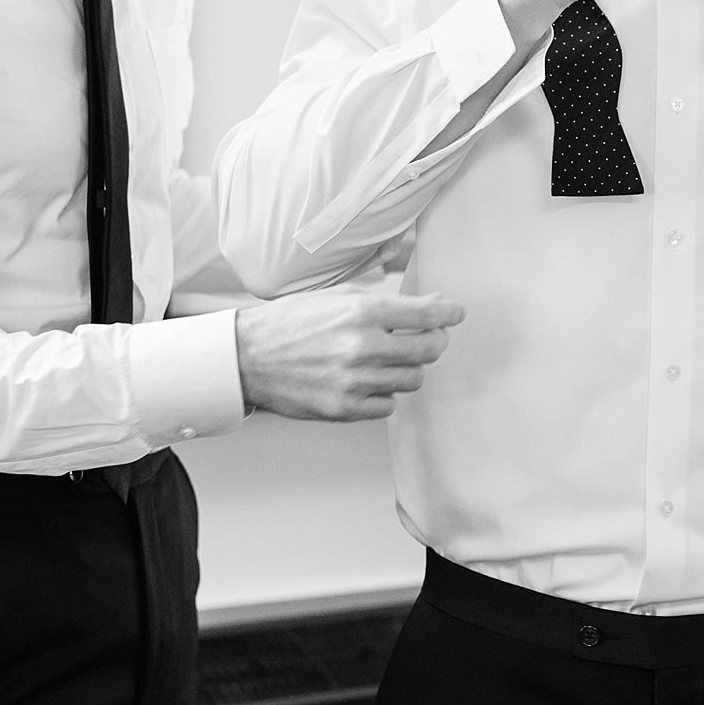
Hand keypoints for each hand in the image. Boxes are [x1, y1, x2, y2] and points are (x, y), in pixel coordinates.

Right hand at [234, 290, 465, 420]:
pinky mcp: (344, 408)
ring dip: (408, 369)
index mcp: (362, 312)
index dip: (449, 314)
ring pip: (412, 380)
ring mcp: (354, 381)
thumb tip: (432, 305)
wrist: (247, 357)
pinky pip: (388, 406)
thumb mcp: (338, 296)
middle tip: (429, 338)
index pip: (427, 316)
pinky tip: (369, 381)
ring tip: (389, 360)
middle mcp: (362, 346)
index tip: (456, 314)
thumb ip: (387, 301)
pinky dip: (385, 394)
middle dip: (435, 342)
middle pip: (429, 350)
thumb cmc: (291, 321)